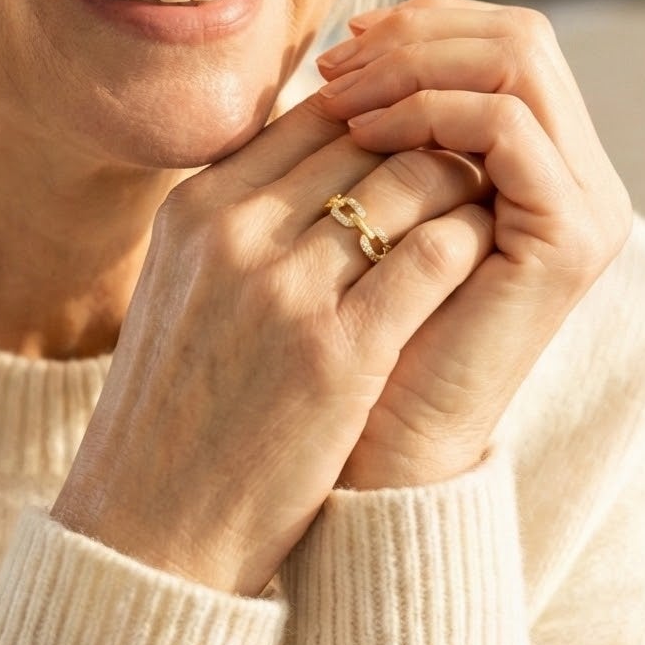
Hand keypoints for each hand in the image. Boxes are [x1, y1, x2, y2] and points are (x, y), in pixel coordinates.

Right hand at [51, 91, 496, 598]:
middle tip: (479, 157)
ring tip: (493, 201)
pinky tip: (491, 254)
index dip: (382, 117)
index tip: (421, 139)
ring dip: (461, 183)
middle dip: (430, 137)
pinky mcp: (337, 352)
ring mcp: (283, 290)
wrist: (151, 530)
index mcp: (194, 210)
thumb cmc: (176, 413)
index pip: (313, 114)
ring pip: (409, 179)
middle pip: (365, 134)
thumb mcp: (179, 288)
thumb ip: (236, 221)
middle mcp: (234, 234)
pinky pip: (434, 256)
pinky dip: (472, 240)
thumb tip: (312, 159)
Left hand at [310, 0, 632, 489]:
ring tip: (338, 96)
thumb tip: (358, 26)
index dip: (420, 24)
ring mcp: (586, 205)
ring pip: (518, 63)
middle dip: (417, 34)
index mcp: (543, 160)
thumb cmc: (357, 331)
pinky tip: (366, 132)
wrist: (380, 445)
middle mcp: (581, 175)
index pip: (501, 38)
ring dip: (417, 65)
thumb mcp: (367, 201)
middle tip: (335, 61)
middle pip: (520, 35)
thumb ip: (384, 123)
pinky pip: (507, 128)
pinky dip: (432, 113)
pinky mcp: (569, 238)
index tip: (338, 44)